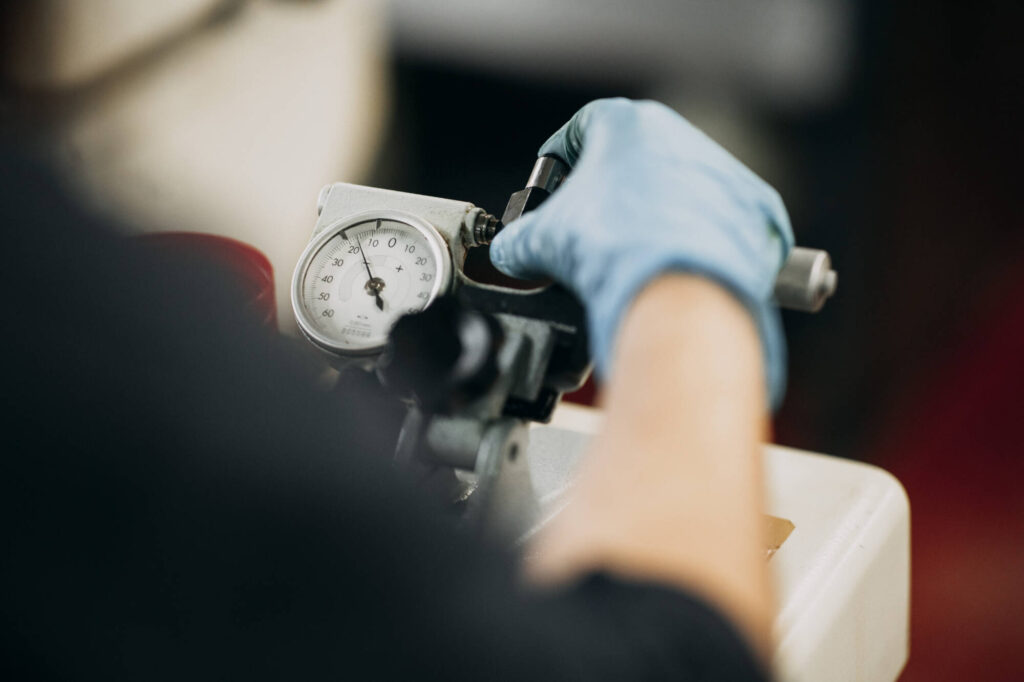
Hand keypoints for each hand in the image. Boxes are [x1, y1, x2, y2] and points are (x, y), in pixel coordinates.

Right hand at [489, 98, 793, 407]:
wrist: (679, 290)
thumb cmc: (613, 248)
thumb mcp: (540, 240)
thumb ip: (517, 240)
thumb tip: (510, 254)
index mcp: (626, 124)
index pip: (579, 130)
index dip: (557, 163)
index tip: (549, 192)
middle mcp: (679, 135)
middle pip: (631, 161)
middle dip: (605, 196)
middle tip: (586, 234)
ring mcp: (722, 171)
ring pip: (674, 189)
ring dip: (650, 216)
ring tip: (629, 259)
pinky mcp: (753, 209)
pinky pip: (715, 220)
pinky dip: (692, 240)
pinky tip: (672, 267)